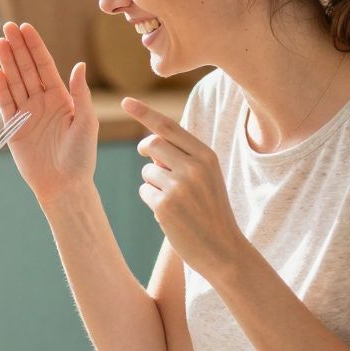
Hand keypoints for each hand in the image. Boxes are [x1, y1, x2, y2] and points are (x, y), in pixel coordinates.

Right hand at [0, 21, 98, 203]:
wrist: (64, 185)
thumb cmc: (81, 157)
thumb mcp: (86, 123)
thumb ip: (80, 94)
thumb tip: (78, 65)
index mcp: (61, 98)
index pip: (45, 66)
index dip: (35, 47)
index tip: (26, 28)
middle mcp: (42, 102)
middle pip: (27, 69)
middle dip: (18, 48)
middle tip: (8, 27)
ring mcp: (26, 114)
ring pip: (14, 82)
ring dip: (7, 62)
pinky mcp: (13, 129)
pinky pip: (5, 104)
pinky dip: (0, 88)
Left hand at [122, 97, 245, 272]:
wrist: (223, 249)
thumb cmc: (212, 210)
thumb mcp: (208, 177)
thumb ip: (184, 156)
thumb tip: (148, 143)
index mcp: (206, 155)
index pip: (169, 127)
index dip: (145, 112)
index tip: (126, 101)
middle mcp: (193, 167)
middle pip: (152, 144)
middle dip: (146, 151)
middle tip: (149, 159)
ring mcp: (178, 186)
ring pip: (147, 170)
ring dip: (152, 181)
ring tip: (173, 199)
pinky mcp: (164, 206)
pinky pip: (144, 191)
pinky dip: (151, 199)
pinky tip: (169, 214)